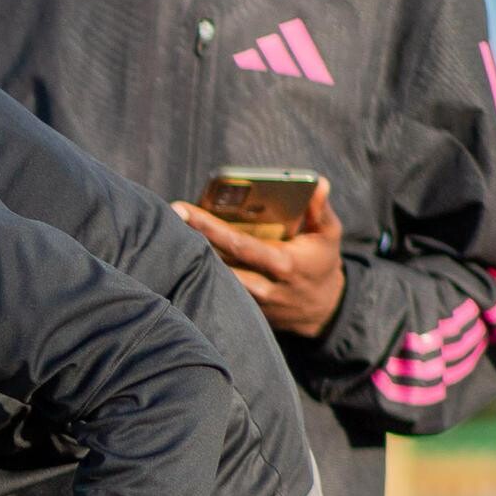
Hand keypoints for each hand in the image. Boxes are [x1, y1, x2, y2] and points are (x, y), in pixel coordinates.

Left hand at [175, 178, 346, 335]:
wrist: (322, 310)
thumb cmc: (321, 263)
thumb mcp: (328, 235)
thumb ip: (319, 210)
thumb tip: (318, 183)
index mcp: (282, 264)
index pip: (238, 244)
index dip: (208, 227)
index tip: (183, 210)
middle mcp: (262, 286)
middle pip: (216, 262)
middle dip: (190, 238)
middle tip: (168, 214)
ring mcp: (249, 302)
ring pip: (211, 277)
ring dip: (190, 256)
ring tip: (169, 230)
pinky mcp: (241, 311)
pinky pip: (214, 288)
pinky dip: (198, 270)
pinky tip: (181, 252)